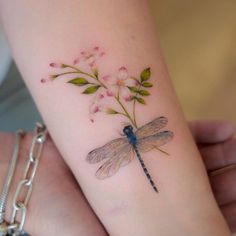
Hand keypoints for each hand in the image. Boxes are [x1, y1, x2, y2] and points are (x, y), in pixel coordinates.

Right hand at [0, 120, 234, 234]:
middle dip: (231, 180)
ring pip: (196, 161)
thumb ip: (169, 234)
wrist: (37, 181)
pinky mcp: (139, 142)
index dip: (228, 213)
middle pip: (205, 190)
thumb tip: (210, 234)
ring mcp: (148, 166)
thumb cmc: (71, 225)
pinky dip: (204, 134)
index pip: (205, 222)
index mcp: (156, 225)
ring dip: (223, 154)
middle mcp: (157, 196)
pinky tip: (225, 130)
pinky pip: (179, 136)